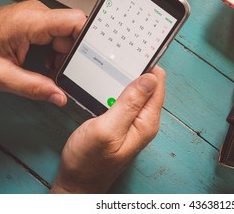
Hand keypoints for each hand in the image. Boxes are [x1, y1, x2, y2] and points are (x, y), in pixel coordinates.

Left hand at [0, 0, 85, 105]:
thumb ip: (33, 87)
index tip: (93, 58)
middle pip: (74, 31)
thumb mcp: (1, 76)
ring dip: (63, 55)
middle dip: (73, 55)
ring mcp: (37, 16)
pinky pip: (57, 34)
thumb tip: (59, 96)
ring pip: (67, 34)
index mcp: (31, 21)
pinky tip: (44, 62)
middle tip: (61, 72)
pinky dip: (55, 51)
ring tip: (48, 69)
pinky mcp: (36, 21)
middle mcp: (38, 14)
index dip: (89, 39)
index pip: (76, 21)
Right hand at [50, 66, 165, 192]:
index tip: (136, 51)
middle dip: (136, 71)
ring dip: (125, 80)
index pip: (157, 85)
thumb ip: (129, 103)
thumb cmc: (88, 161)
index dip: (149, 66)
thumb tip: (150, 78)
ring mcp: (133, 123)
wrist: (76, 182)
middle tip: (119, 55)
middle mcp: (144, 122)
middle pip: (148, 87)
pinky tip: (106, 85)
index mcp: (146, 122)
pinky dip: (117, 90)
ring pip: (135, 92)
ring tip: (112, 65)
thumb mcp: (107, 128)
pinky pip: (124, 101)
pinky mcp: (121, 124)